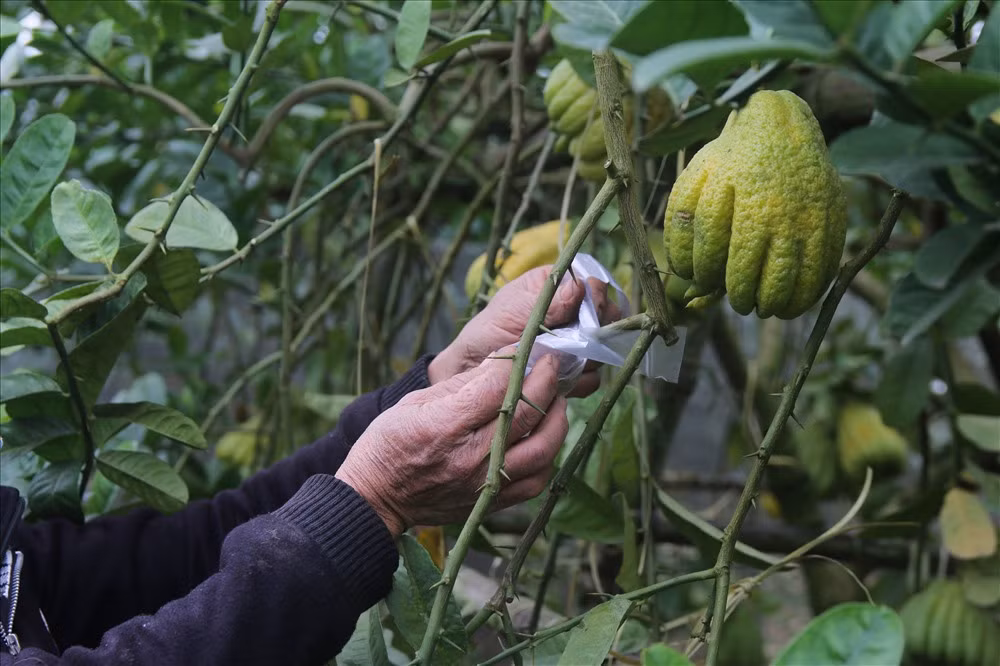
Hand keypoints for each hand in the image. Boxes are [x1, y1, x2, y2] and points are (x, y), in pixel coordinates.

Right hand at [336, 353, 567, 537]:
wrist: (376, 499)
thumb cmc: (390, 443)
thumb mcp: (416, 402)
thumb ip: (462, 383)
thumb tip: (503, 360)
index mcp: (445, 426)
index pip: (498, 387)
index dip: (519, 362)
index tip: (530, 347)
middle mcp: (470, 458)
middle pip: (527, 414)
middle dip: (546, 382)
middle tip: (551, 364)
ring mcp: (484, 484)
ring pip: (543, 449)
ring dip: (556, 418)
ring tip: (553, 399)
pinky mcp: (492, 503)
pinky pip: (537, 480)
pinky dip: (548, 455)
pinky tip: (543, 436)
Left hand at [428, 265, 622, 396]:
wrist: (472, 375)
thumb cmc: (487, 334)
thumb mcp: (514, 312)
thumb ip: (549, 302)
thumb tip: (581, 286)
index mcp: (557, 286)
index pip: (596, 284)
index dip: (596, 300)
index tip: (583, 314)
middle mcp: (572, 313)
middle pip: (609, 317)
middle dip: (592, 333)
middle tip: (569, 343)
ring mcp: (577, 344)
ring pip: (603, 350)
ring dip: (582, 360)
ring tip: (552, 363)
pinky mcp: (575, 372)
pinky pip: (593, 379)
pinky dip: (577, 382)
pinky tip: (555, 381)